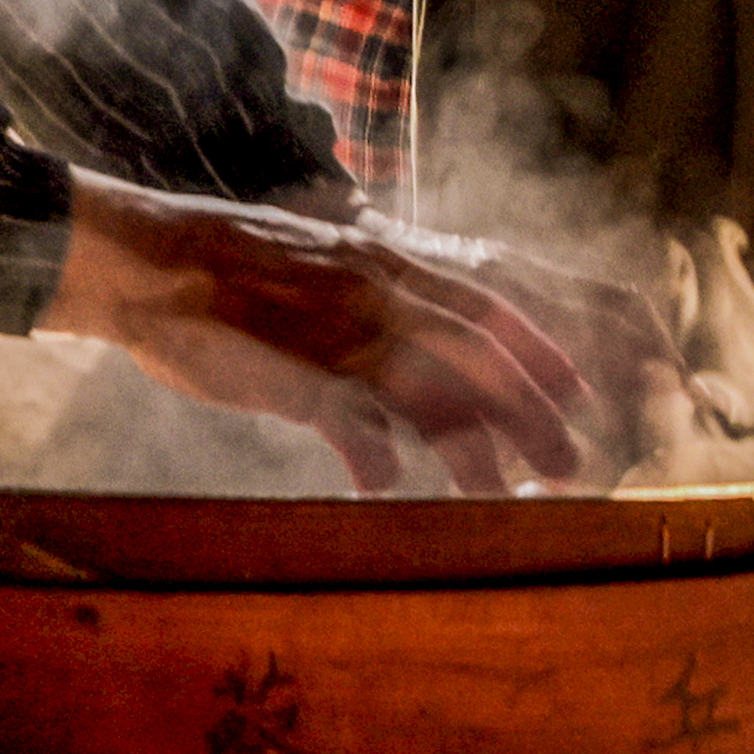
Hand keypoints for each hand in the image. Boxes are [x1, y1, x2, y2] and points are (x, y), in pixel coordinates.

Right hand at [47, 172, 657, 487]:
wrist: (149, 259)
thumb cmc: (242, 278)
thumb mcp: (334, 279)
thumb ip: (391, 321)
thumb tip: (436, 383)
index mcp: (400, 261)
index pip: (506, 295)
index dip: (561, 341)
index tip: (605, 390)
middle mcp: (384, 283)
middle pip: (485, 344)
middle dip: (536, 405)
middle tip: (575, 465)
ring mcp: (336, 322)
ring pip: (426, 380)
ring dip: (474, 438)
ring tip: (507, 493)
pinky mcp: (286, 360)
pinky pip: (342, 408)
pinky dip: (368, 445)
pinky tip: (389, 487)